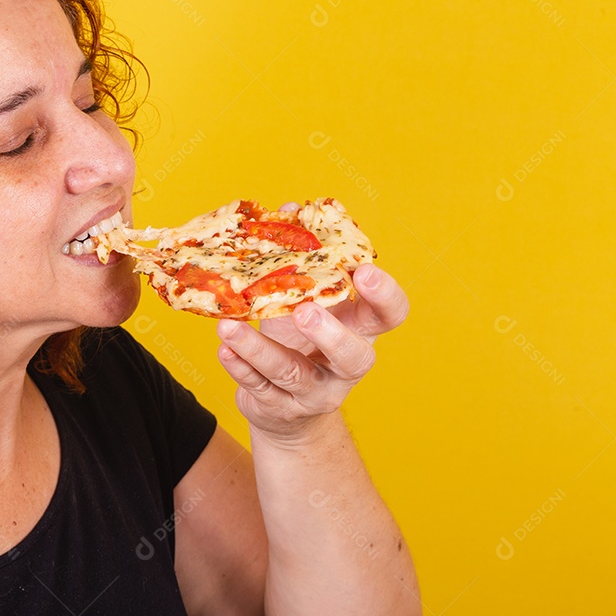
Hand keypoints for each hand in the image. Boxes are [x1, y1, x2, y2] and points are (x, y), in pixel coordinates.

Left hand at [216, 262, 408, 446]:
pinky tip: (224, 349)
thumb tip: (289, 208)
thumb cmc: (298, 339)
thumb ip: (302, 258)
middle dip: (330, 335)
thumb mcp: (304, 300)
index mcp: (360, 330)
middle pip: (354, 357)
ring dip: (259, 349)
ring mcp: (314, 391)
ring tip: (228, 327)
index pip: (390, 315)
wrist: (284, 407)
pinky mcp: (279, 407)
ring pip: (292, 374)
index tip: (364, 271)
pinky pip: (259, 387)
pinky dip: (240, 367)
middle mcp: (345, 366)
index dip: (385, 296)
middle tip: (304, 312)